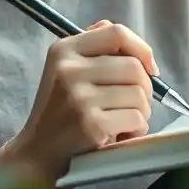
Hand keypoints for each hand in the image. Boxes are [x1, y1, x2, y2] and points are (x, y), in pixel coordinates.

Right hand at [13, 20, 156, 181]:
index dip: (141, 49)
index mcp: (63, 50)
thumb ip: (94, 48)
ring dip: (142, 112)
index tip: (149, 68)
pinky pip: (136, 118)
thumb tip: (136, 47)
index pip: (116, 33)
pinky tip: (122, 135)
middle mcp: (68, 69)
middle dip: (145, 89)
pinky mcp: (91, 124)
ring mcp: (79, 97)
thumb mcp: (66, 70)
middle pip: (134, 67)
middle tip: (134, 105)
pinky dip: (137, 129)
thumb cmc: (60, 113)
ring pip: (139, 94)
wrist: (38, 155)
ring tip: (125, 122)